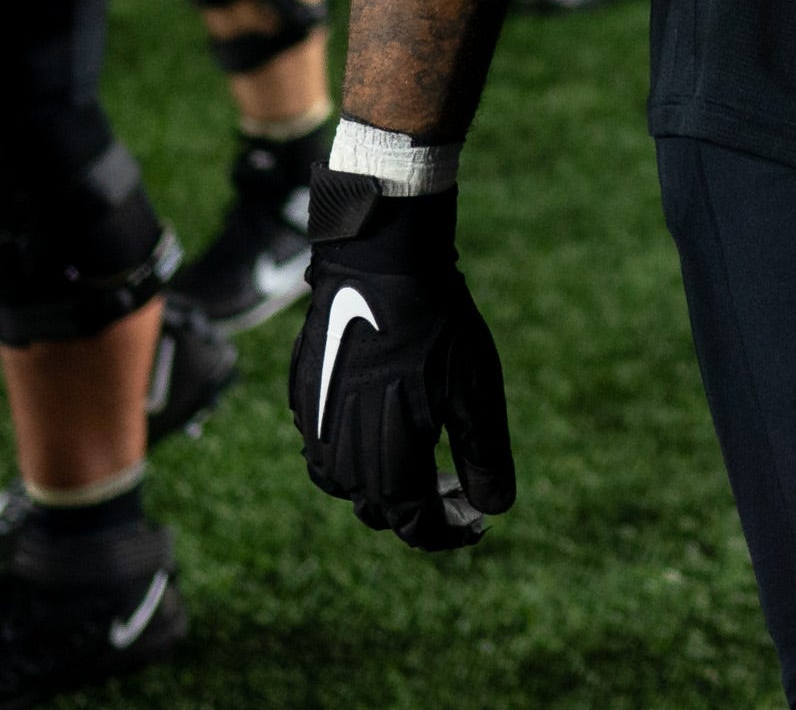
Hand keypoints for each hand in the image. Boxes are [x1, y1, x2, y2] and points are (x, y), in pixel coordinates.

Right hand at [291, 176, 512, 549]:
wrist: (379, 264)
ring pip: (347, 485)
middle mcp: (341, 459)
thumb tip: (492, 510)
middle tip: (460, 488)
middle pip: (381, 510)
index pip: (417, 527)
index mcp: (386, 467)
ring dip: (384, 486)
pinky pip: (325, 450)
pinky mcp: (303, 400)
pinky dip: (356, 455)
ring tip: (421, 462)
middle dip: (423, 510)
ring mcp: (314, 430)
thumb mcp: (476, 395)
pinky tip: (382, 427)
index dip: (451, 531)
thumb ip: (484, 459)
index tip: (479, 521)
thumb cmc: (436, 327)